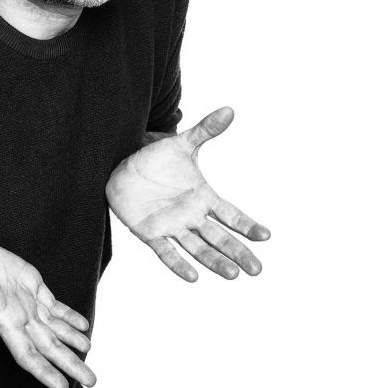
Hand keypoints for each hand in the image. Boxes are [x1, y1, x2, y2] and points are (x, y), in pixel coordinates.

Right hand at [0, 240, 94, 387]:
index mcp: (3, 321)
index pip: (27, 354)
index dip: (44, 371)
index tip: (62, 387)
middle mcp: (19, 318)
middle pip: (49, 347)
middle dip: (70, 364)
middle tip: (92, 381)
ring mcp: (28, 304)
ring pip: (56, 328)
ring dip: (73, 341)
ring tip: (89, 350)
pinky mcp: (33, 287)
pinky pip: (56, 307)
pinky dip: (69, 316)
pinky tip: (83, 326)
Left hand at [105, 106, 269, 280]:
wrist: (121, 166)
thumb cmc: (155, 158)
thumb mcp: (181, 144)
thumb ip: (205, 130)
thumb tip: (229, 110)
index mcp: (203, 197)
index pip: (230, 215)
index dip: (247, 225)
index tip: (266, 235)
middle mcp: (191, 216)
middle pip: (220, 238)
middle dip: (238, 253)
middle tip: (257, 269)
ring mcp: (172, 226)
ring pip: (198, 248)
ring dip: (215, 262)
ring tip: (232, 275)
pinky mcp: (150, 233)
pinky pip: (166, 252)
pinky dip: (178, 265)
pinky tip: (193, 277)